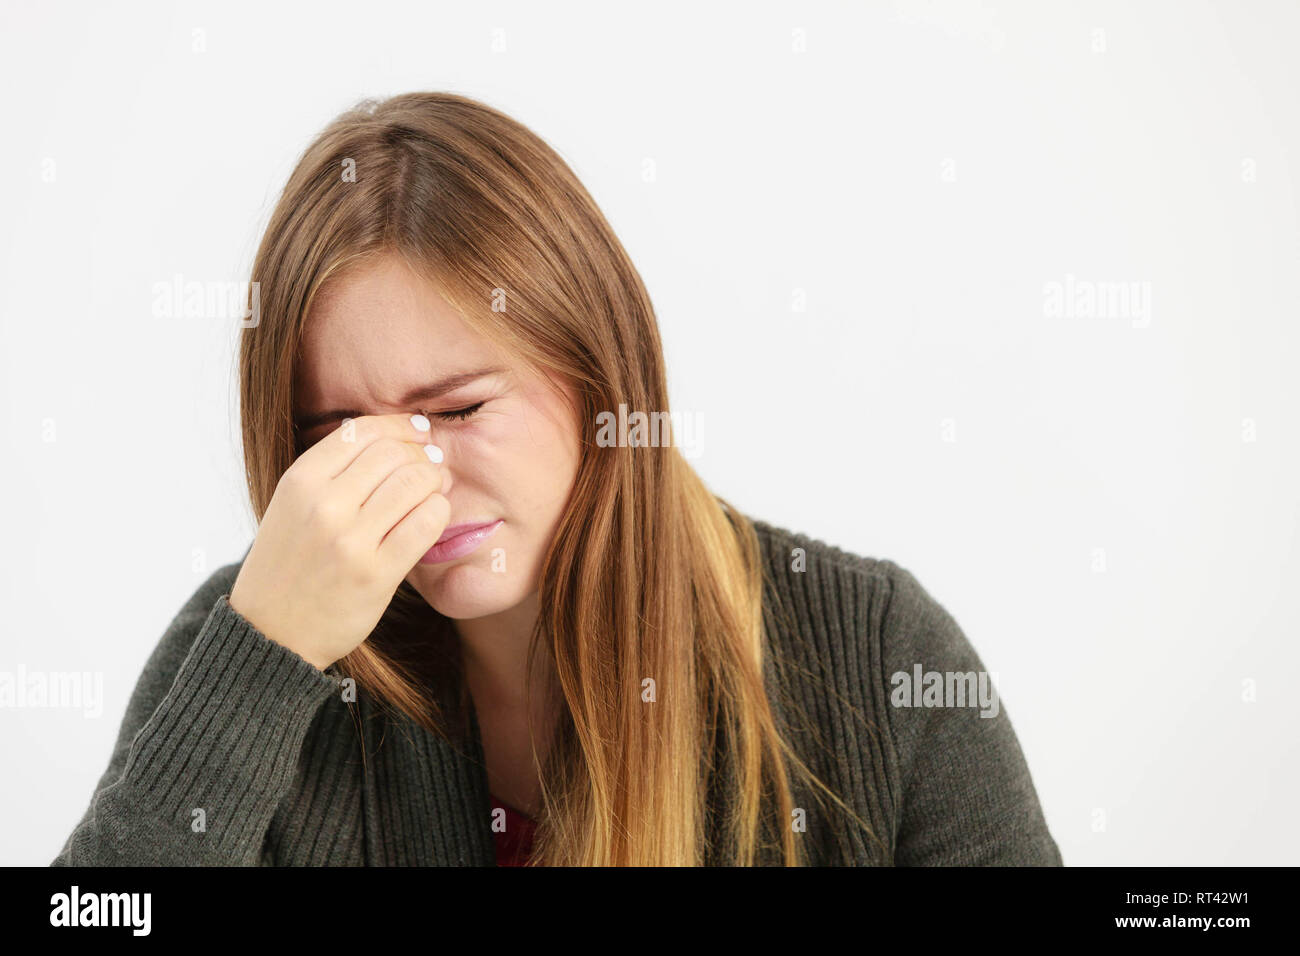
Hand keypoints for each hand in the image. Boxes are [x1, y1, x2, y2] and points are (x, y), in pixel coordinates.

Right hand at [228, 413, 448, 669]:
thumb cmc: (289, 564)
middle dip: (422, 455)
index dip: (401, 426)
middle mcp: (324, 505)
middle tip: (431, 467)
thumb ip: (334, 470)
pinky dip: (439, 513)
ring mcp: (350, 541)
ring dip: (435, 482)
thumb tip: (396, 436)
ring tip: (434, 491)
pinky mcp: (376, 574)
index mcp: (300, 481)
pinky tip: (432, 518)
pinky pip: (426, 523)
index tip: (418, 433)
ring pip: (416, 482)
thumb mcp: (293, 505)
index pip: (364, 431)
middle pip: (395, 453)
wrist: (270, 632)